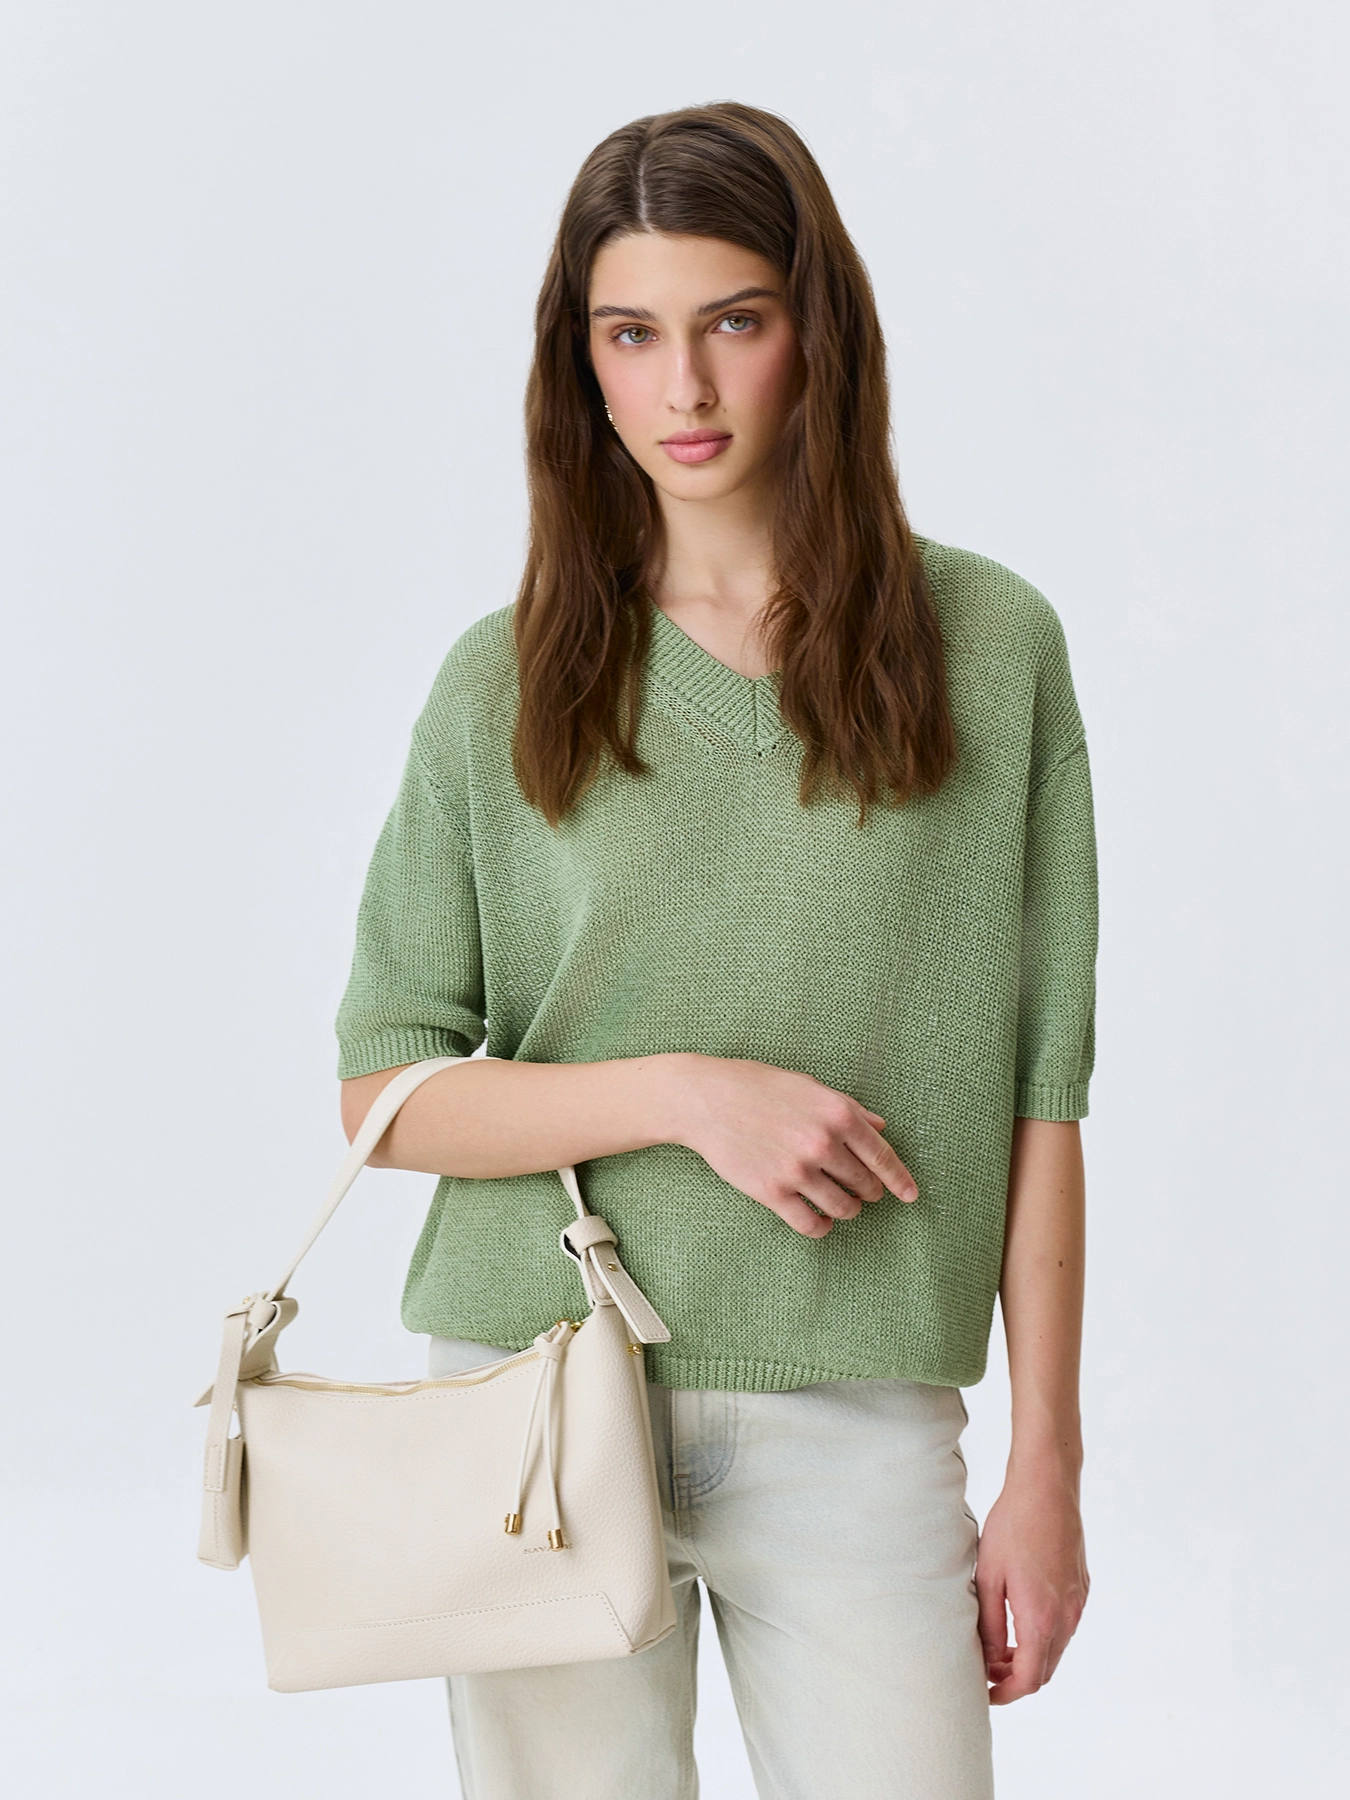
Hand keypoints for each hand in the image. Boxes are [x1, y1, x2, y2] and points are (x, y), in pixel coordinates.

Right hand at [671, 1054, 917, 1237]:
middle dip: (869, 1191)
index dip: (900, 1179)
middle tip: (863, 1191)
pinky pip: (811, 1224)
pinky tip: (819, 1219)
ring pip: (843, 1208)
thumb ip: (848, 1108)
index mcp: (837, 1113)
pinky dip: (822, 1226)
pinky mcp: (773, 1192)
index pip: (882, 1156)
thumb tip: (879, 1128)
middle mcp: (822, 1143)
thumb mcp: (809, 1086)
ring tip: (842, 1203)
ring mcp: (798, 1170)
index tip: (910, 1195)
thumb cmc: (758, 1087)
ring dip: (848, 1209)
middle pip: (865, 1184)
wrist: (706, 1099)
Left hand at [975, 1466, 1088, 1702]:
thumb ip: (989, 1624)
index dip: (1005, 1693)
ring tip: (998, 1643)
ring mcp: (1078, 1603)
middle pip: (1044, 1670)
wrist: (1046, 1488)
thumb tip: (989, 1659)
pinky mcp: (1081, 1588)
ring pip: (1055, 1649)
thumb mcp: (988, 1577)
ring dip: (1030, 1656)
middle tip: (986, 1668)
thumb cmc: (1013, 1527)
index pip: (1028, 1679)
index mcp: (1041, 1618)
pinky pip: (1064, 1626)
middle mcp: (1066, 1617)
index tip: (985, 1693)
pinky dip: (1043, 1635)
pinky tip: (1019, 1615)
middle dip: (1015, 1677)